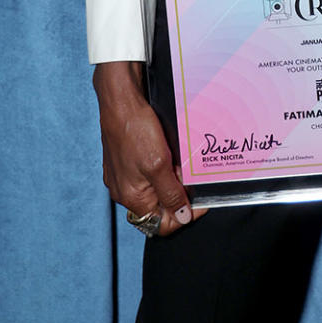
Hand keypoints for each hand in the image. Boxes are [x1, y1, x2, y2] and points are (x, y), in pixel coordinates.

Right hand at [93, 61, 207, 235]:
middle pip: (158, 207)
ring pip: (154, 188)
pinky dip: (162, 168)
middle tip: (192, 178)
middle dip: (178, 195)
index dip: (185, 215)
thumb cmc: (134, 128)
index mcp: (131, 197)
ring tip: (182, 163)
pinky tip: (169, 153)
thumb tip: (183, 217)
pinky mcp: (124, 160)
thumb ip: (171, 194)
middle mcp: (123, 190)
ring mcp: (122, 175)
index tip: (202, 201)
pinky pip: (147, 173)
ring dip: (171, 180)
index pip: (162, 224)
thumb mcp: (158, 164)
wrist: (119, 99)